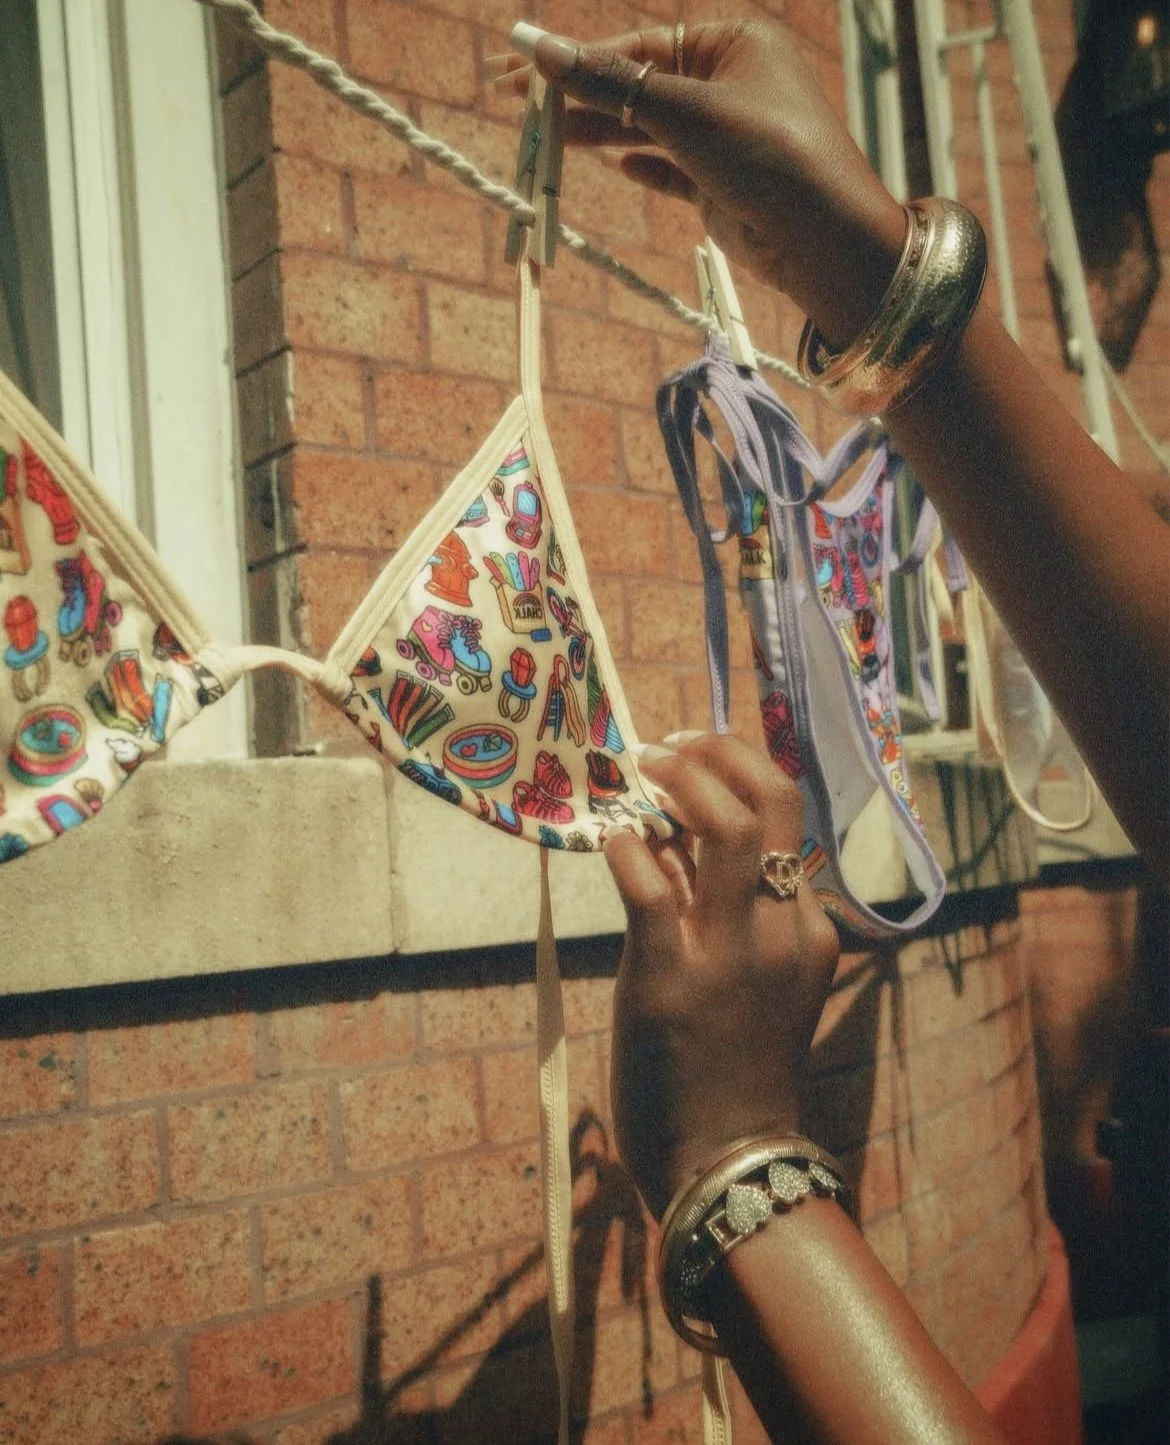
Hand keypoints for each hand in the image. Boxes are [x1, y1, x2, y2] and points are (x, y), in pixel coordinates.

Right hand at [502, 20, 905, 348]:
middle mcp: (731, 82)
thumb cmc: (765, 153)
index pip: (640, 43)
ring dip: (603, 132)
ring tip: (552, 138)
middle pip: (641, 83)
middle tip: (521, 104)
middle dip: (583, 95)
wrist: (820, 236)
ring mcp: (727, 134)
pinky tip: (616, 167)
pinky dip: (644, 167)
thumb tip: (545, 51)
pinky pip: (673, 168)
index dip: (578, 58)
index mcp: (733, 41)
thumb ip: (611, 82)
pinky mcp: (723, 183)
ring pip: (651, 128)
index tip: (524, 68)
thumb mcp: (681, 110)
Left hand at [602, 734, 839, 1219]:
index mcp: (808, 926)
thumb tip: (672, 832)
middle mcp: (782, 927)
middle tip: (667, 744)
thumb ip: (726, 907)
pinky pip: (651, 884)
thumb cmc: (735, 1067)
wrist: (727, 1160)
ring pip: (724, 826)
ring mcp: (731, 952)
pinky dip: (627, 845)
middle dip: (717, 752)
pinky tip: (611, 838)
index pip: (787, 816)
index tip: (696, 754)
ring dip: (678, 780)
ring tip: (641, 768)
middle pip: (772, 799)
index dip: (739, 767)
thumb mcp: (758, 979)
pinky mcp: (670, 978)